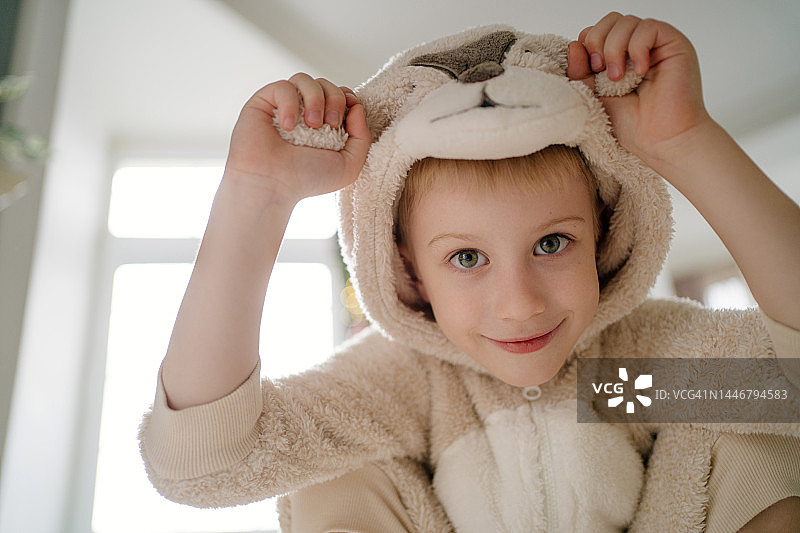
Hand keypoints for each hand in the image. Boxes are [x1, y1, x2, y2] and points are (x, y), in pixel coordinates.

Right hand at [225, 73, 371, 206]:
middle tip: (331, 124)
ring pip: (305, 79)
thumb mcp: (349, 165)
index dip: (347, 97)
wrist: (272, 185)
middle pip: (325, 84)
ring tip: (313, 125)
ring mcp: (282, 106)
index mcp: (323, 125)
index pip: (339, 94)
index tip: (350, 113)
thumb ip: (362, 137)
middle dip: (335, 99)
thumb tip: (356, 106)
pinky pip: (283, 86)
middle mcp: (303, 113)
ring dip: (316, 99)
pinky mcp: (263, 102)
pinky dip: (290, 103)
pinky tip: (288, 127)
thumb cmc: (307, 180)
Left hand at [567, 13, 714, 166]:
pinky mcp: (674, 44)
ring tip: (617, 78)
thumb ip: (581, 72)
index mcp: (619, 57)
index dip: (588, 43)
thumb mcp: (594, 96)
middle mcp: (638, 47)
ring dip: (614, 48)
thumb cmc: (633, 125)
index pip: (598, 31)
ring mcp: (656, 45)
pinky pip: (649, 27)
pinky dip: (637, 48)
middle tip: (600, 71)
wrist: (661, 141)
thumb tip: (574, 44)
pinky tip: (640, 72)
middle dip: (598, 42)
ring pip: (627, 21)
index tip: (589, 71)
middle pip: (611, 20)